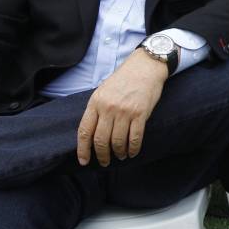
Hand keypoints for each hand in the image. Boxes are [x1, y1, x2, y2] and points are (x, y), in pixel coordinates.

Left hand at [76, 48, 167, 166]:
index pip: (84, 131)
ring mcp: (124, 111)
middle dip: (102, 155)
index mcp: (95, 102)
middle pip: (101, 140)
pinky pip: (135, 138)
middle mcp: (108, 108)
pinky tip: (132, 152)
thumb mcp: (103, 90)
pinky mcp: (140, 113)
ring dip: (118, 153)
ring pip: (118, 141)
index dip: (83, 149)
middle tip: (105, 162)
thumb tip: (91, 132)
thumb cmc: (124, 79)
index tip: (84, 161)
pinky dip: (133, 149)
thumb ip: (96, 109)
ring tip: (120, 156)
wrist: (145, 66)